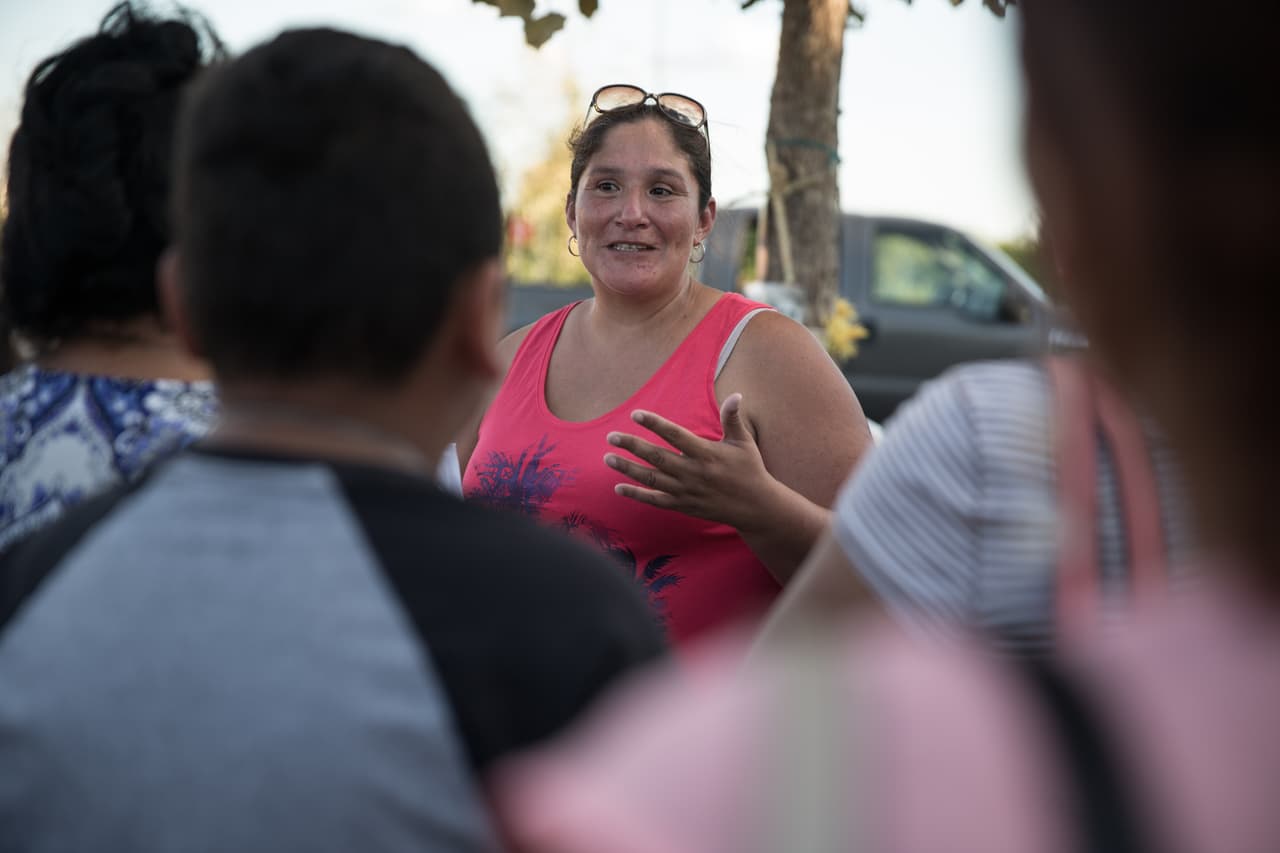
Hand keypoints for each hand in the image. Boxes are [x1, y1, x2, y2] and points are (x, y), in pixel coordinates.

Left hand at [604, 393, 775, 529]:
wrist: (755, 507)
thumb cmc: (749, 470)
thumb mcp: (743, 442)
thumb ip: (733, 419)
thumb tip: (736, 395)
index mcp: (706, 453)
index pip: (675, 435)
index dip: (654, 424)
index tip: (636, 414)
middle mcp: (693, 473)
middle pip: (657, 457)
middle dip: (632, 446)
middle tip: (611, 436)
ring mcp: (686, 491)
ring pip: (651, 479)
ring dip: (627, 469)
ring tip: (608, 458)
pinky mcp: (683, 505)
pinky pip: (655, 500)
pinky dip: (636, 494)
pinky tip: (618, 486)